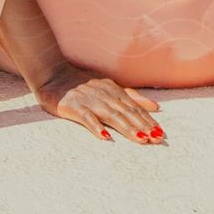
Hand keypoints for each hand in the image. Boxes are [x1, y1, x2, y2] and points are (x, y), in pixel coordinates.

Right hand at [38, 67, 162, 144]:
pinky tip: (105, 137)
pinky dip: (96, 127)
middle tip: (156, 139)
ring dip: (127, 128)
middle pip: (126, 112)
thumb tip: (156, 106)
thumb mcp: (109, 86)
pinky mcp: (74, 107)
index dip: (148, 120)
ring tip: (141, 139)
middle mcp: (104, 94)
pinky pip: (87, 118)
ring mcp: (89, 100)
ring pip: (111, 115)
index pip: (134, 107)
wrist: (52, 74)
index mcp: (113, 89)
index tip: (160, 133)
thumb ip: (132, 96)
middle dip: (142, 125)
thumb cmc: (82, 82)